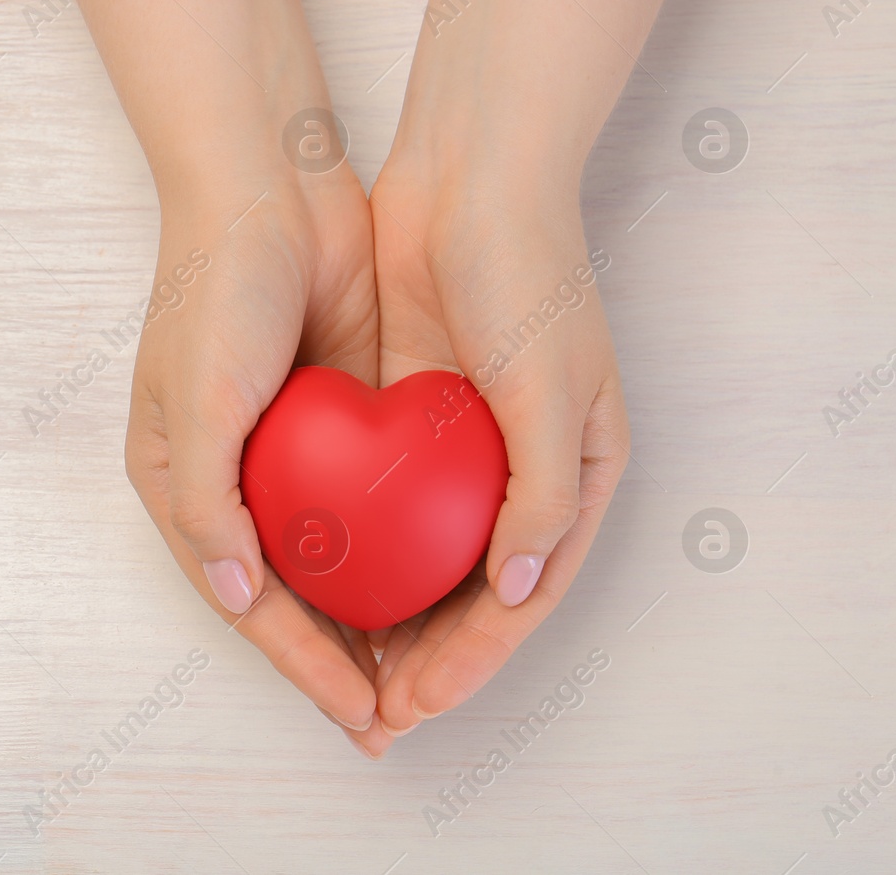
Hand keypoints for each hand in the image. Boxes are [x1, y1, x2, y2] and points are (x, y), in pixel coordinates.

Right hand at [124, 166, 396, 757]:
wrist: (267, 187)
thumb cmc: (211, 290)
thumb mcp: (194, 400)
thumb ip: (206, 504)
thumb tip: (240, 596)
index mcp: (184, 483)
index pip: (249, 601)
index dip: (303, 665)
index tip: (361, 714)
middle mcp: (235, 477)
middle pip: (294, 594)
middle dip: (341, 661)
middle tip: (397, 720)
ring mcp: (291, 448)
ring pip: (341, 558)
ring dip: (376, 616)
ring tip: (427, 674)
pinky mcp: (340, 415)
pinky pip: (374, 499)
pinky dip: (400, 548)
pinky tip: (445, 583)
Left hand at [365, 152, 629, 737]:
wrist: (469, 180)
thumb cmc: (527, 276)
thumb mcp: (550, 384)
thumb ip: (542, 494)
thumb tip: (517, 591)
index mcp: (574, 477)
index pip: (519, 599)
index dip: (470, 662)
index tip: (415, 706)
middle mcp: (520, 474)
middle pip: (470, 595)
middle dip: (425, 659)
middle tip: (370, 714)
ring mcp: (462, 449)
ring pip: (422, 560)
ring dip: (389, 617)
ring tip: (342, 669)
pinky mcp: (413, 418)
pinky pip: (385, 504)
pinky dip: (362, 550)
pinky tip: (321, 583)